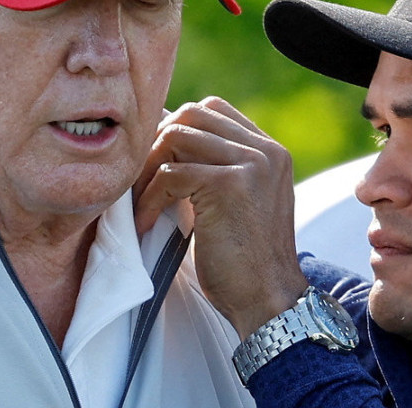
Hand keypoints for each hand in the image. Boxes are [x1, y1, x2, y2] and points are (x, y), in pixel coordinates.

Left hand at [134, 97, 307, 338]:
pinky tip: (146, 224)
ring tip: (141, 202)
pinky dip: (149, 199)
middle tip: (141, 180)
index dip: (176, 128)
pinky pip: (170, 174)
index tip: (155, 163)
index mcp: (269, 151)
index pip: (213, 110)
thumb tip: (162, 140)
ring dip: (148, 169)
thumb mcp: (236, 202)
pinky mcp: (228, 184)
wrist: (268, 300)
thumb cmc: (243, 260)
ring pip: (176, 137)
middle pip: (193, 114)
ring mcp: (250, 164)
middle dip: (157, 141)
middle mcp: (265, 150)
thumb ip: (214, 168)